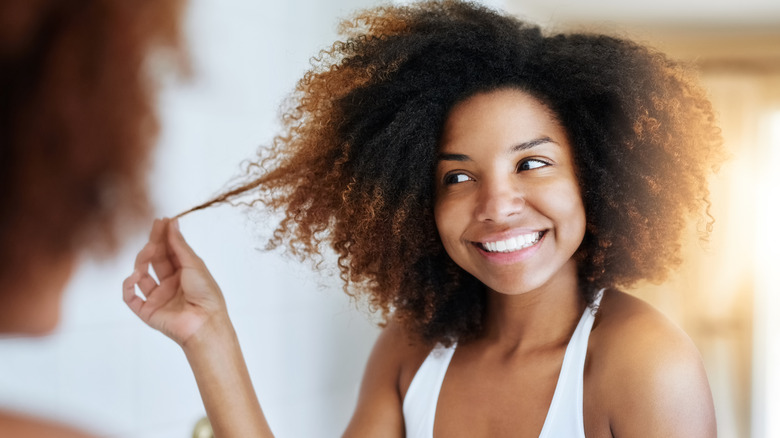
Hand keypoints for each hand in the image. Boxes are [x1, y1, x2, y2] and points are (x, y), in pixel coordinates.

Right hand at [123, 218, 226, 345]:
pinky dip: (128, 285)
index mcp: (184, 274)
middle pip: (155, 260)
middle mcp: (170, 284)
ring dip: (140, 262)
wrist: (205, 322)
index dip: (164, 236)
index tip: (160, 220)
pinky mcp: (147, 311)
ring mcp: (157, 297)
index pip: (169, 251)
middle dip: (153, 244)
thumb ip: (179, 245)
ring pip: (140, 275)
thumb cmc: (206, 294)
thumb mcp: (194, 264)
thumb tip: (172, 222)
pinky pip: (130, 297)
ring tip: (148, 253)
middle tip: (154, 231)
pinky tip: (134, 275)